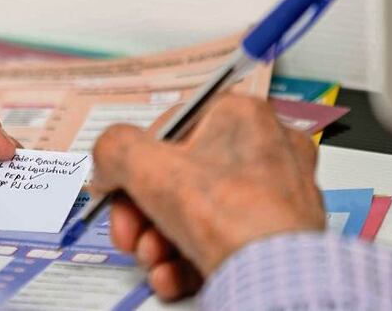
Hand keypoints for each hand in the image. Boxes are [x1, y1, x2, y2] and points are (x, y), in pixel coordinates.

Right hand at [90, 95, 324, 300]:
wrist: (278, 277)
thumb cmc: (222, 212)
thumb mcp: (144, 167)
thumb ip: (113, 150)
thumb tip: (107, 163)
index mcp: (241, 114)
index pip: (169, 130)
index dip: (133, 164)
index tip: (115, 191)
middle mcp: (268, 147)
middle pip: (181, 177)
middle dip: (144, 213)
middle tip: (129, 235)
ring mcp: (281, 193)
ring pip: (201, 212)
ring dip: (160, 239)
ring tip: (152, 261)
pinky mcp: (284, 235)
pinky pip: (225, 238)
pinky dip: (190, 258)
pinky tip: (169, 276)